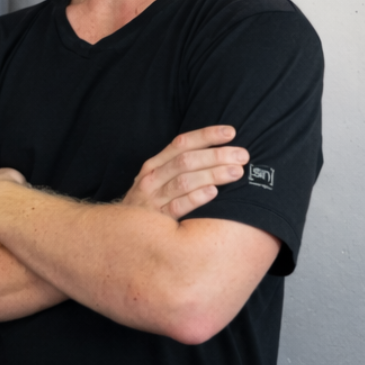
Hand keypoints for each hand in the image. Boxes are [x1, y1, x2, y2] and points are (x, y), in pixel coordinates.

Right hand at [122, 126, 248, 218]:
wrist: (123, 231)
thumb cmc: (152, 201)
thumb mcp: (158, 179)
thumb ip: (180, 167)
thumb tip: (221, 153)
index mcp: (155, 165)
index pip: (181, 144)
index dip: (206, 136)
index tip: (231, 132)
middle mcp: (152, 178)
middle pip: (186, 161)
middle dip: (216, 156)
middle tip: (242, 156)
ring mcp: (153, 199)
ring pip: (184, 181)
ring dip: (212, 174)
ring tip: (236, 172)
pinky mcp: (158, 220)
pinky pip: (178, 207)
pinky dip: (195, 198)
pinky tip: (213, 192)